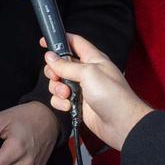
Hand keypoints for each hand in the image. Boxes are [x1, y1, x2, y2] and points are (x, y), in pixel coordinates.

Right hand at [42, 34, 152, 149]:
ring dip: (57, 89)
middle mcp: (86, 72)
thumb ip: (66, 65)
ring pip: (58, 83)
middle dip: (54, 70)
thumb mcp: (88, 73)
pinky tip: (68, 106)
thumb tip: (50, 56)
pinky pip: (60, 99)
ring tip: (67, 95)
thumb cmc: (112, 95)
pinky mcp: (78, 104)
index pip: (74, 42)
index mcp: (92, 59)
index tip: (44, 42)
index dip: (59, 40)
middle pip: (61, 64)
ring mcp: (82, 88)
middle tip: (57, 76)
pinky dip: (60, 102)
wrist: (121, 124)